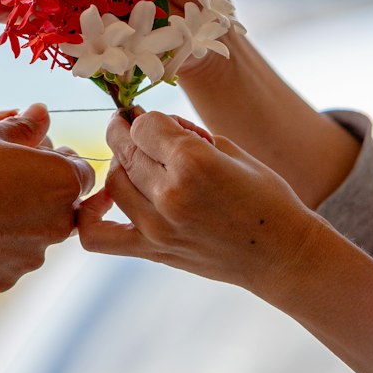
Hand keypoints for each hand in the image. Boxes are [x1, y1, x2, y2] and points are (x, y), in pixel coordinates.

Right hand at [0, 103, 96, 292]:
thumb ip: (23, 125)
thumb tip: (41, 111)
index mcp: (64, 181)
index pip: (81, 171)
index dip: (57, 161)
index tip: (31, 156)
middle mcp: (59, 223)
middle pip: (63, 205)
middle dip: (42, 192)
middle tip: (4, 178)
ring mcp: (33, 255)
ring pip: (36, 233)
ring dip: (21, 220)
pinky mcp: (6, 278)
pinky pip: (9, 257)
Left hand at [77, 109, 321, 293]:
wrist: (282, 255)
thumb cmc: (266, 197)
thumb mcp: (231, 149)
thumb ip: (185, 133)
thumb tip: (148, 122)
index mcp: (194, 162)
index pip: (144, 125)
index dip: (149, 118)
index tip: (156, 120)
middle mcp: (170, 194)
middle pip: (125, 149)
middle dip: (127, 131)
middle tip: (135, 127)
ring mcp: (157, 227)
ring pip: (113, 182)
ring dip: (120, 164)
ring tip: (137, 160)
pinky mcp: (152, 251)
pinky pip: (97, 237)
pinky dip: (89, 216)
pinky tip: (103, 201)